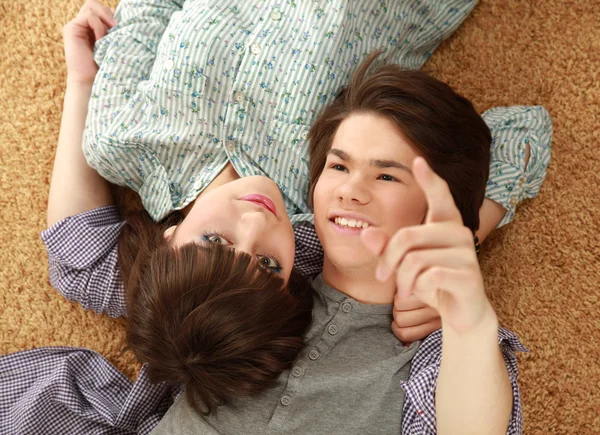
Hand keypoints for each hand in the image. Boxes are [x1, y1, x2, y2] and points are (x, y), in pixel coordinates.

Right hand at [63, 0, 116, 84]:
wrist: (91, 81)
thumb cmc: (105, 66)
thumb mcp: (113, 44)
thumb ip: (113, 30)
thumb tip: (125, 17)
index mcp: (92, 28)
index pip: (102, 9)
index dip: (112, 15)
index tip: (121, 28)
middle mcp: (82, 25)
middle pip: (94, 4)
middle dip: (108, 13)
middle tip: (116, 28)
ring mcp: (76, 26)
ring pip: (91, 6)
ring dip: (104, 19)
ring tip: (108, 35)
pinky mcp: (71, 29)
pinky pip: (88, 16)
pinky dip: (98, 26)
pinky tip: (101, 39)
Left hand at [362, 157, 496, 335]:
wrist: (462, 313)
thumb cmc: (431, 282)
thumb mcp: (405, 264)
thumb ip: (386, 248)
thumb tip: (365, 232)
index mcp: (445, 223)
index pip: (439, 195)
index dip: (429, 178)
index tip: (418, 160)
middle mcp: (460, 232)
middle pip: (406, 236)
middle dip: (388, 260)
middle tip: (382, 276)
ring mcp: (467, 253)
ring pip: (415, 259)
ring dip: (401, 280)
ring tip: (402, 290)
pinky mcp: (469, 275)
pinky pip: (429, 276)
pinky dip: (415, 288)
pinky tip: (417, 294)